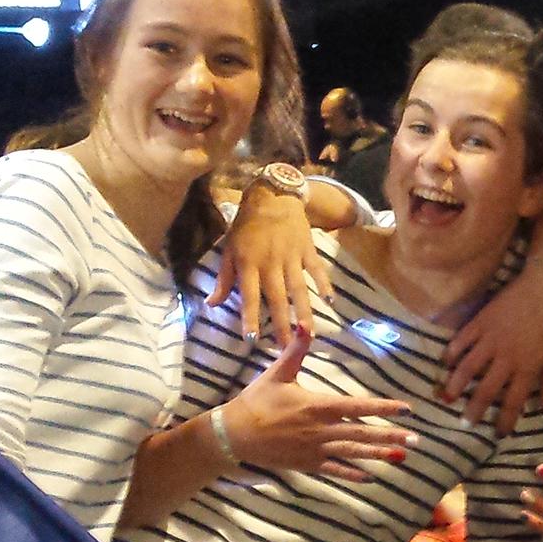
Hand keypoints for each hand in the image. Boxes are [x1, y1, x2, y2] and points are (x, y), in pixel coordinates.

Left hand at [213, 185, 334, 343]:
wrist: (272, 195)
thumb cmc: (247, 225)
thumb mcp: (229, 249)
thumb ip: (223, 278)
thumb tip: (212, 304)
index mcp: (249, 263)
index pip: (248, 295)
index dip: (249, 317)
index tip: (251, 338)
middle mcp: (271, 263)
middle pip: (277, 298)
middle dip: (281, 323)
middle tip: (286, 346)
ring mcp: (292, 257)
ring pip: (298, 288)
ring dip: (304, 311)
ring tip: (309, 332)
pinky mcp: (307, 250)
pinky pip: (317, 270)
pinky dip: (324, 284)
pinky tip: (331, 301)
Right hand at [220, 325, 413, 481]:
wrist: (234, 435)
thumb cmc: (256, 402)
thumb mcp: (277, 373)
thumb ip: (296, 350)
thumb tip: (306, 324)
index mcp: (318, 406)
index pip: (358, 407)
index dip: (384, 408)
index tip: (406, 409)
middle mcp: (322, 430)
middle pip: (363, 433)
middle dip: (391, 436)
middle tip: (416, 440)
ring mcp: (316, 449)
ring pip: (354, 452)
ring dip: (379, 454)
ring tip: (402, 456)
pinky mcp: (308, 464)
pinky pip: (336, 470)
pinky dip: (353, 475)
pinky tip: (371, 478)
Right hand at [442, 198, 542, 431]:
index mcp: (527, 369)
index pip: (513, 403)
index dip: (506, 422)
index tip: (499, 434)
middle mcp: (506, 358)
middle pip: (485, 390)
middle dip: (474, 410)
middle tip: (465, 422)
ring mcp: (490, 338)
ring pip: (467, 367)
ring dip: (455, 385)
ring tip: (446, 398)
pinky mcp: (481, 321)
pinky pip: (461, 340)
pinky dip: (452, 352)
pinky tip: (446, 363)